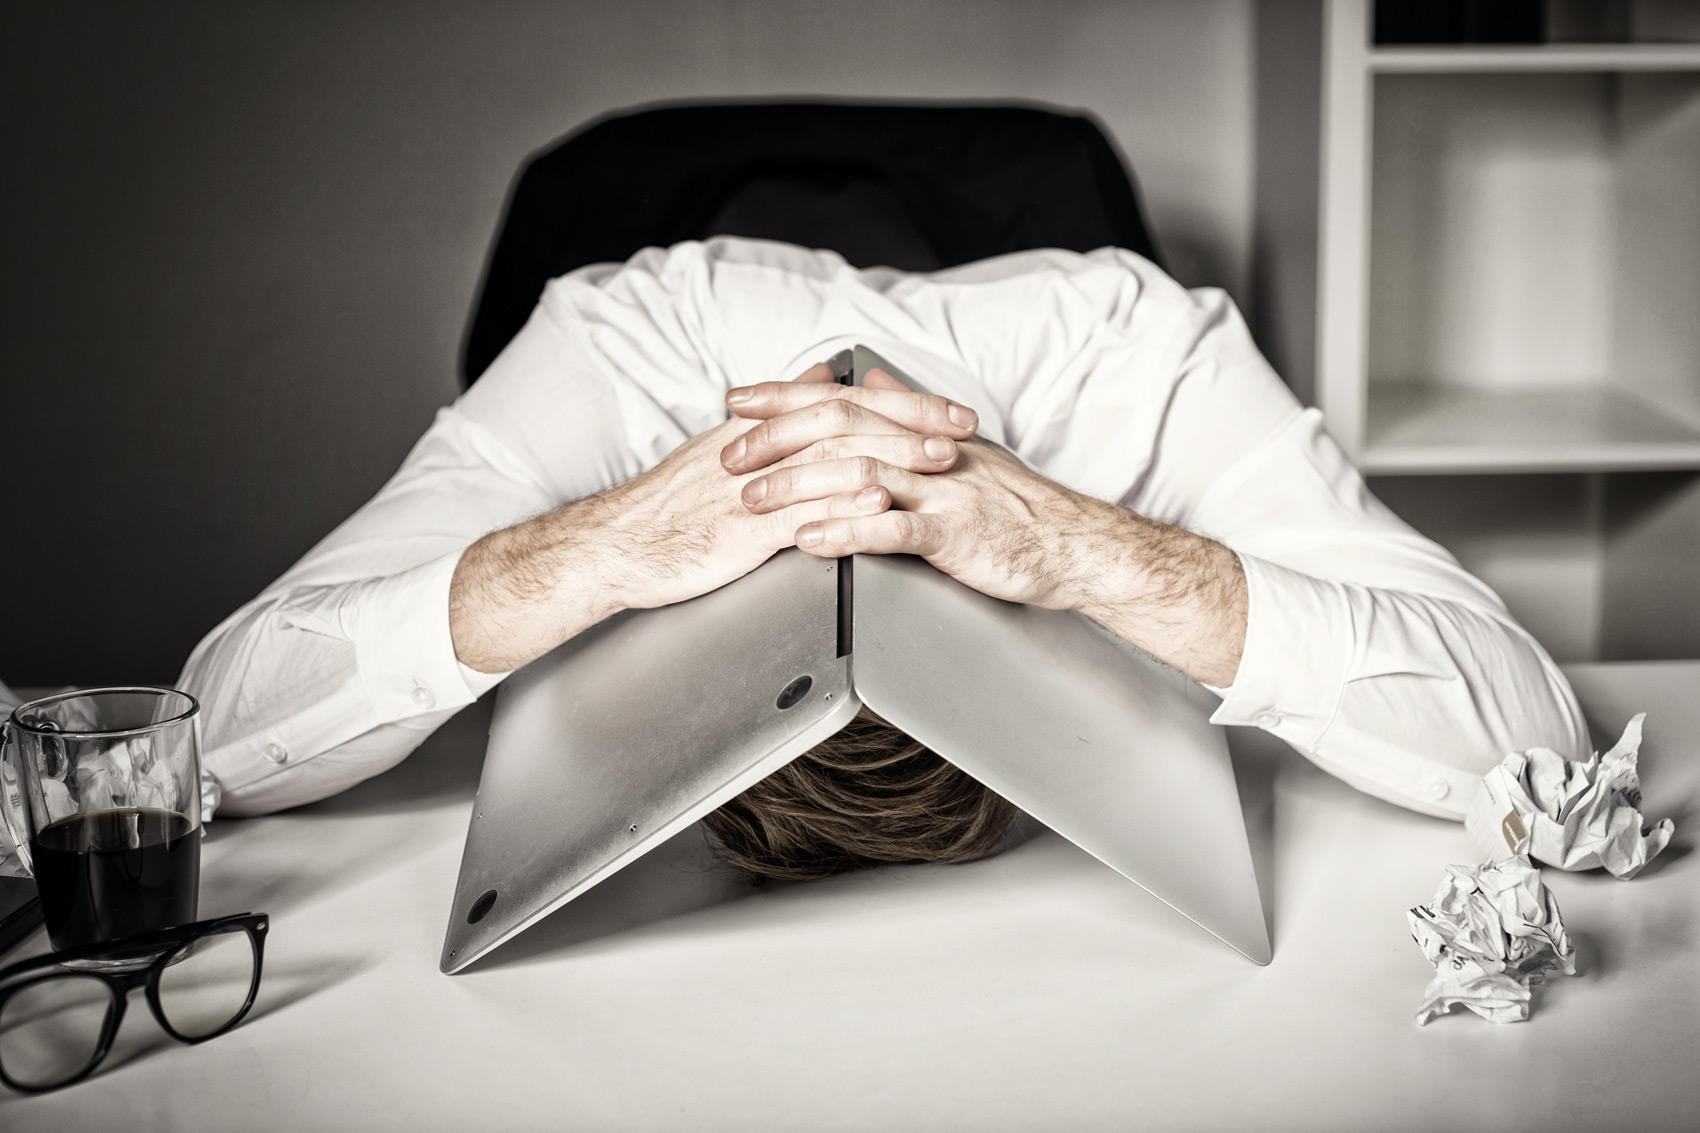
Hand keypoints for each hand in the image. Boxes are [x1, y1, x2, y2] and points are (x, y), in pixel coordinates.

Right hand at [449, 363, 977, 671]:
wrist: (614, 547)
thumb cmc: (669, 507)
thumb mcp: (724, 447)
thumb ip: (778, 410)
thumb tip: (821, 373)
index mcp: (760, 429)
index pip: (842, 401)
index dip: (901, 405)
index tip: (948, 410)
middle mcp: (760, 449)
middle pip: (848, 421)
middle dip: (914, 424)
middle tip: (963, 428)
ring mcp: (752, 488)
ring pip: (833, 461)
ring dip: (894, 458)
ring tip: (940, 463)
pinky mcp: (741, 530)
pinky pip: (800, 511)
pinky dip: (844, 503)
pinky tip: (878, 503)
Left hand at [734, 371, 1248, 684]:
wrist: (1074, 545)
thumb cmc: (1017, 506)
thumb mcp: (962, 449)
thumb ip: (910, 414)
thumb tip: (873, 379)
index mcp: (923, 430)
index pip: (843, 399)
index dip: (786, 398)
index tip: (738, 400)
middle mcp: (928, 452)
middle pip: (840, 427)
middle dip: (776, 439)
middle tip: (728, 454)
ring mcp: (941, 491)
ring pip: (858, 474)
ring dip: (797, 486)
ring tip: (751, 499)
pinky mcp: (955, 535)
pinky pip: (892, 530)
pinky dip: (845, 532)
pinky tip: (809, 540)